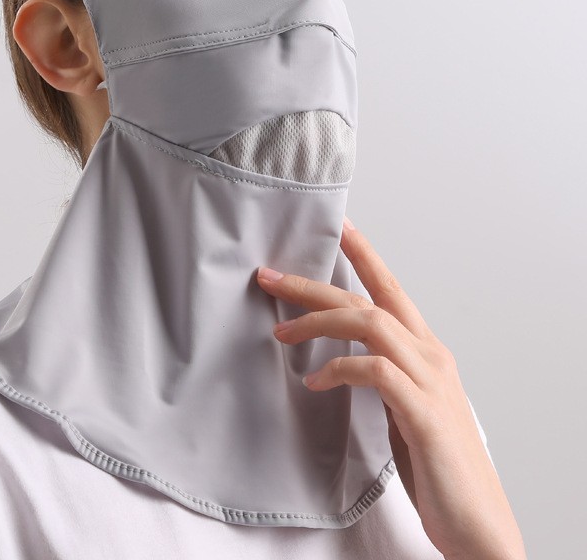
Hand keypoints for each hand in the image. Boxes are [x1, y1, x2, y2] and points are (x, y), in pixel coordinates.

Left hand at [256, 216, 525, 559]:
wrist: (477, 522)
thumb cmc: (437, 463)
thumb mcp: (404, 406)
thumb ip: (381, 375)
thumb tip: (340, 358)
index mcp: (426, 351)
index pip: (392, 289)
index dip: (365, 255)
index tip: (338, 226)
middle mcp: (431, 356)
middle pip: (367, 300)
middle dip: (313, 286)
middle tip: (270, 277)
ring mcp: (430, 382)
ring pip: (370, 324)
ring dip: (319, 322)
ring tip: (280, 333)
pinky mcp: (425, 413)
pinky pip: (374, 372)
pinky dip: (339, 369)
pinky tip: (314, 381)